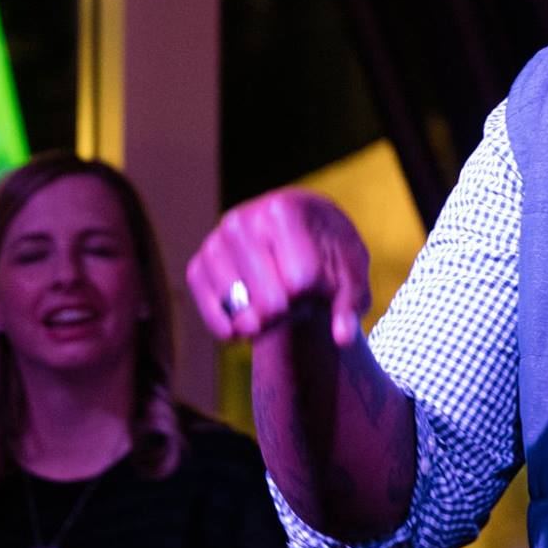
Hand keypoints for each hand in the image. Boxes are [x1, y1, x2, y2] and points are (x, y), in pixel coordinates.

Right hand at [186, 188, 372, 344]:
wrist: (297, 236)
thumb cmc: (327, 254)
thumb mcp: (349, 271)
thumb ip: (350, 303)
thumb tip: (342, 337)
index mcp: (282, 210)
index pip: (301, 281)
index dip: (317, 293)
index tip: (321, 278)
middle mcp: (241, 220)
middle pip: (271, 301)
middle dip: (291, 311)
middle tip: (297, 295)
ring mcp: (215, 242)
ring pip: (242, 312)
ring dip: (264, 323)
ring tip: (275, 302)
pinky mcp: (197, 266)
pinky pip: (212, 314)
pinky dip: (231, 331)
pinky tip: (247, 325)